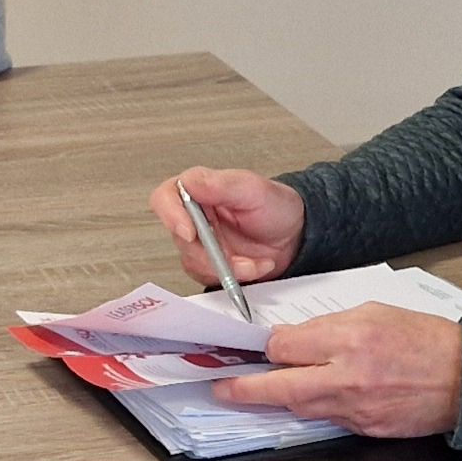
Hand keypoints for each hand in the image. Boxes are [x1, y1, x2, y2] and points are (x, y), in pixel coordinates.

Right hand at [149, 166, 304, 287]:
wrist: (297, 235)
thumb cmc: (276, 207)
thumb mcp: (254, 189)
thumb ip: (221, 184)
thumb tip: (189, 182)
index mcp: (199, 190)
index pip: (165, 198)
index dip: (171, 216)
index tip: (191, 233)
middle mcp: (194, 216)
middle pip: (179, 238)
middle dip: (212, 253)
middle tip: (239, 258)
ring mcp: (200, 243)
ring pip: (193, 262)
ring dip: (227, 268)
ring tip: (255, 262)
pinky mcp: (208, 265)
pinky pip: (207, 278)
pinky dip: (233, 278)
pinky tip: (253, 268)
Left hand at [213, 303, 461, 437]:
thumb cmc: (426, 340)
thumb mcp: (375, 313)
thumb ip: (329, 326)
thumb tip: (294, 338)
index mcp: (350, 338)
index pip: (286, 346)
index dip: (263, 347)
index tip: (248, 347)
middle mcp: (349, 376)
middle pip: (280, 387)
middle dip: (244, 388)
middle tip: (222, 387)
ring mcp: (356, 408)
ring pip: (300, 408)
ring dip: (277, 399)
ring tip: (257, 391)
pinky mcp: (366, 429)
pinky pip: (328, 420)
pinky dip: (315, 408)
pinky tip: (310, 398)